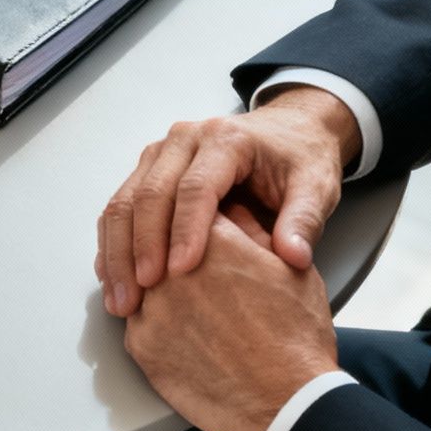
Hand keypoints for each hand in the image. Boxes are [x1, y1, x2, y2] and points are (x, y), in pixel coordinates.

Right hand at [96, 85, 357, 317]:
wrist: (287, 132)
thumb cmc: (298, 160)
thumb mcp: (316, 185)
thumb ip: (304, 221)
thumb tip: (293, 257)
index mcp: (225, 139)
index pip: (196, 187)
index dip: (185, 230)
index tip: (181, 272)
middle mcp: (184, 140)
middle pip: (149, 194)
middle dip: (141, 248)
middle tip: (141, 295)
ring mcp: (160, 154)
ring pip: (125, 201)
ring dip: (118, 252)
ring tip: (121, 299)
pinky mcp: (148, 169)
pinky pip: (121, 207)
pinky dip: (113, 245)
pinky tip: (113, 280)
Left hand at [121, 207, 337, 430]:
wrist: (284, 402)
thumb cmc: (295, 339)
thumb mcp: (289, 266)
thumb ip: (251, 229)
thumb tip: (231, 211)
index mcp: (210, 238)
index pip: (187, 209)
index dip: (198, 224)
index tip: (203, 237)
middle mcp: (170, 266)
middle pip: (157, 244)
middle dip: (172, 253)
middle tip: (198, 278)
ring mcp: (149, 306)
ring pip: (140, 281)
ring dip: (157, 288)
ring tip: (193, 309)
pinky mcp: (139, 344)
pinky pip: (136, 322)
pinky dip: (154, 325)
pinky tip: (183, 335)